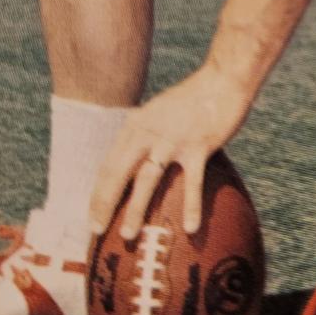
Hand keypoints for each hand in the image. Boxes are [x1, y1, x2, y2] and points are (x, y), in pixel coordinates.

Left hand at [89, 66, 254, 239]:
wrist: (223, 79)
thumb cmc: (194, 98)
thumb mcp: (159, 111)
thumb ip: (146, 132)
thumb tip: (135, 161)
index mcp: (137, 124)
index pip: (109, 164)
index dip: (99, 192)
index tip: (92, 216)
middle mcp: (149, 132)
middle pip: (119, 173)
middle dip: (104, 203)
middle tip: (96, 230)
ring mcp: (173, 140)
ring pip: (148, 180)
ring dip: (135, 209)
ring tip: (127, 235)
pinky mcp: (199, 146)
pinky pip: (192, 182)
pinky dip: (191, 206)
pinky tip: (191, 228)